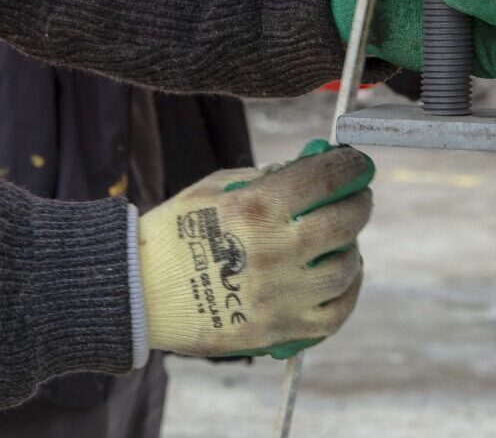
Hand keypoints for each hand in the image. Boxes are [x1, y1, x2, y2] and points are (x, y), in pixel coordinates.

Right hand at [136, 141, 374, 358]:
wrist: (137, 294)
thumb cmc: (173, 235)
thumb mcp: (214, 190)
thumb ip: (264, 180)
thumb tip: (306, 171)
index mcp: (256, 209)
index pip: (323, 179)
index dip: (349, 166)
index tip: (357, 164)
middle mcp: (274, 252)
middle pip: (344, 224)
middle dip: (358, 203)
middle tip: (357, 198)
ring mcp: (278, 296)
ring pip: (345, 271)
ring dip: (351, 250)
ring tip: (343, 241)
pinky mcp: (276, 330)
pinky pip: (332, 316)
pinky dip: (345, 295)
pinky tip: (340, 280)